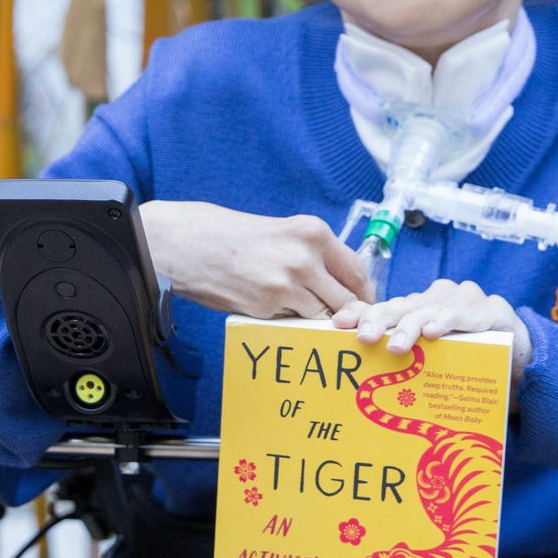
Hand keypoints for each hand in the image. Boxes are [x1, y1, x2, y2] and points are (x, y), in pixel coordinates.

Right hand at [140, 201, 373, 318]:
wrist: (191, 244)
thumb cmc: (236, 238)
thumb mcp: (284, 233)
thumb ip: (314, 254)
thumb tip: (343, 286)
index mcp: (314, 233)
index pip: (357, 270)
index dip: (366, 294)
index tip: (365, 306)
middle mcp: (306, 257)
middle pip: (347, 299)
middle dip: (349, 315)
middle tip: (345, 325)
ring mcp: (288, 283)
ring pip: (323, 315)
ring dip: (318, 320)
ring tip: (304, 314)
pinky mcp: (268, 305)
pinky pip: (294, 321)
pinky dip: (291, 321)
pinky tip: (274, 309)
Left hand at [333, 278, 531, 380]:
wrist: (520, 355)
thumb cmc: (467, 356)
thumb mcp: (431, 359)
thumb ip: (404, 361)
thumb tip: (361, 385)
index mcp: (418, 307)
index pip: (384, 306)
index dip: (360, 312)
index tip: (338, 324)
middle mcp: (437, 298)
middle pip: (402, 307)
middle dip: (380, 320)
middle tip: (363, 338)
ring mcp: (464, 300)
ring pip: (430, 310)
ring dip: (410, 327)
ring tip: (396, 346)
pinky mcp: (492, 310)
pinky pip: (466, 316)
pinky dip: (448, 322)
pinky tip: (433, 332)